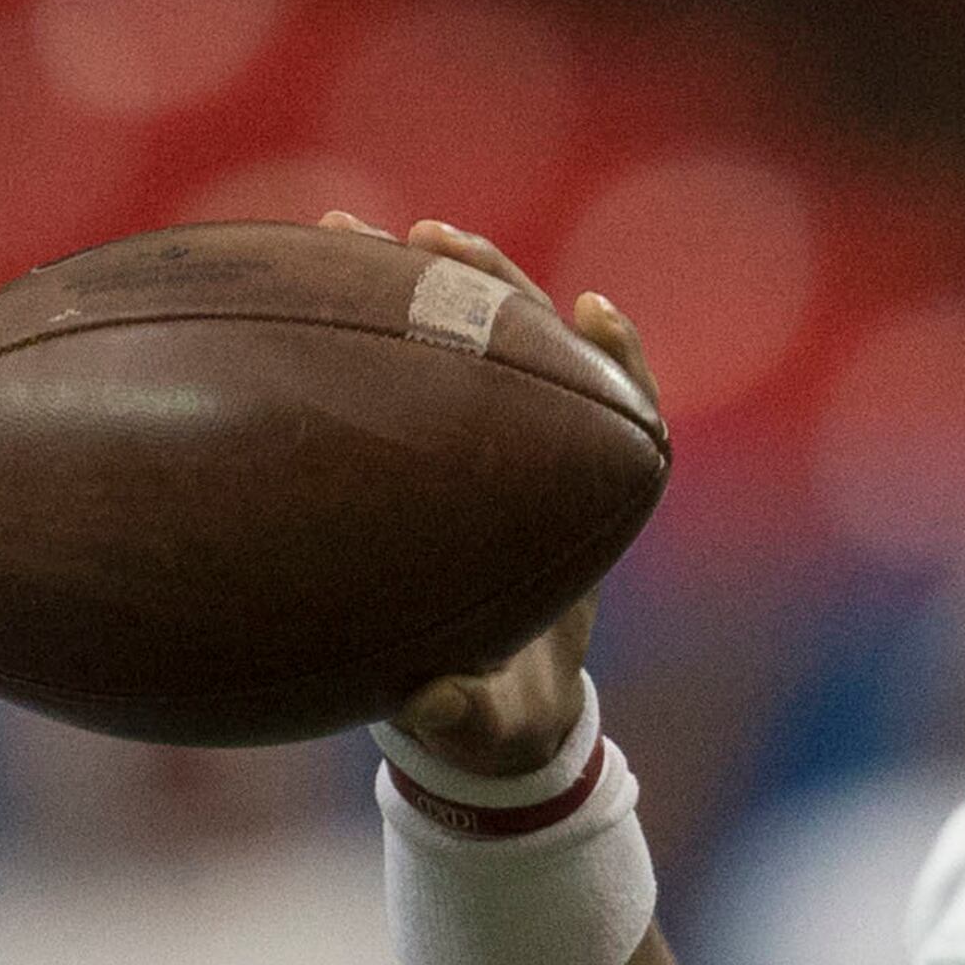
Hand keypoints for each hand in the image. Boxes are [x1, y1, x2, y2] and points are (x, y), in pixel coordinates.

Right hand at [325, 212, 657, 780]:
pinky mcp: (438, 461)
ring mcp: (493, 460)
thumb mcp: (481, 729)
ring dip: (435, 291)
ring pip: (478, 354)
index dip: (619, 365)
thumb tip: (431, 699)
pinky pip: (418, 386)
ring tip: (373, 236)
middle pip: (543, 358)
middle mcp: (545, 476)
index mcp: (578, 524)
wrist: (478, 725)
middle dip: (497, 291)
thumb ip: (462, 718)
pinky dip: (390, 337)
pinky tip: (338, 287)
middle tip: (434, 238)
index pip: (626, 423)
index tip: (595, 312)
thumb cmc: (494, 725)